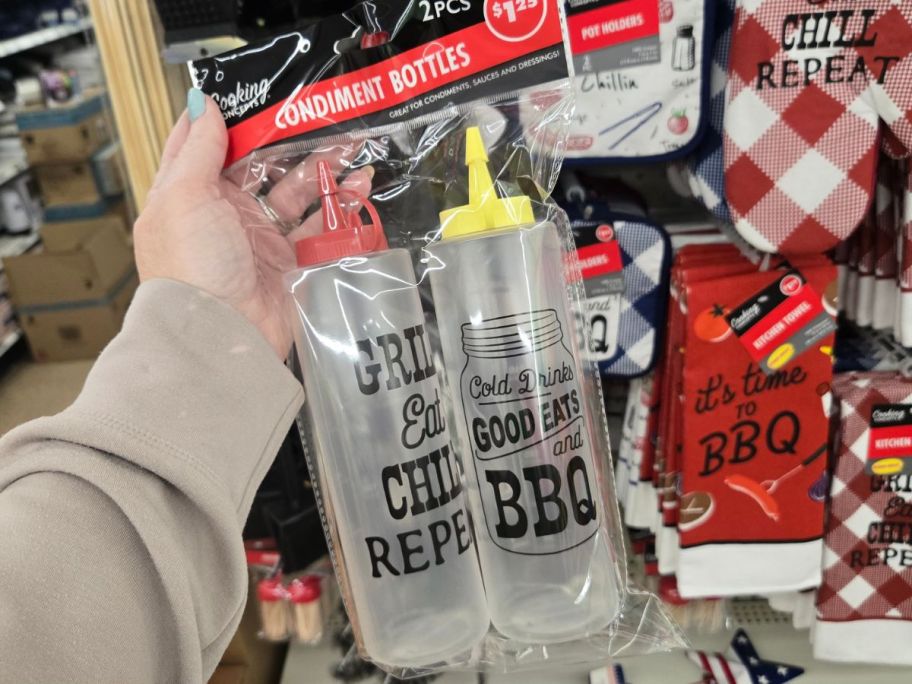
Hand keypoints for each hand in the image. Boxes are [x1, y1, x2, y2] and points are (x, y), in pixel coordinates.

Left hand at [134, 89, 373, 358]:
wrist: (222, 336)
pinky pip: (316, 227)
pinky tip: (359, 189)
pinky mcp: (287, 262)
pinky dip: (339, 209)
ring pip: (294, 193)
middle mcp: (221, 214)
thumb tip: (201, 102)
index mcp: (187, 194)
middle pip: (258, 166)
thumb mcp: (185, 196)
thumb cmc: (192, 266)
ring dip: (323, 171)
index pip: (205, 145)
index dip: (229, 118)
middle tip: (322, 116)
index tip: (258, 94)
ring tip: (353, 146)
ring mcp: (256, 238)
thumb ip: (198, 149)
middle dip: (290, 141)